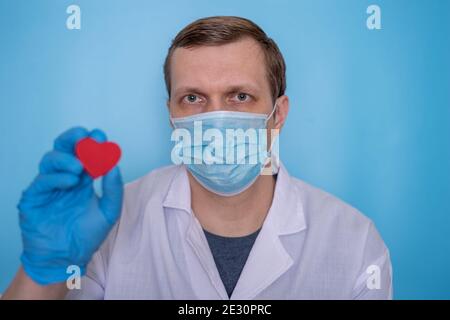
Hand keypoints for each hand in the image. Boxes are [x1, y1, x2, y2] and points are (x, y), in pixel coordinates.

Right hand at [18, 127, 122, 284]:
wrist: (66, 259)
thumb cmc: (86, 235)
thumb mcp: (108, 212)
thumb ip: (113, 190)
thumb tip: (115, 165)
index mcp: (82, 179)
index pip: (85, 154)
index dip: (92, 143)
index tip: (101, 136)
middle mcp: (64, 179)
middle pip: (64, 149)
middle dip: (74, 138)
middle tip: (86, 136)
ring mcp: (48, 187)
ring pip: (50, 160)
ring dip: (66, 158)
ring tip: (80, 167)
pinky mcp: (34, 198)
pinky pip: (42, 181)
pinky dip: (56, 177)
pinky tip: (70, 181)